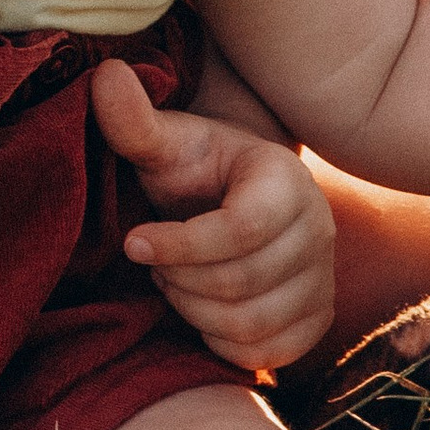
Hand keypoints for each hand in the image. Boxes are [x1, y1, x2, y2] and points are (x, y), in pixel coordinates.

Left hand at [95, 56, 337, 372]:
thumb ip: (134, 120)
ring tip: (174, 279)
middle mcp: (319, 229)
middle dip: (179, 277)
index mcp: (285, 180)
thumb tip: (105, 75)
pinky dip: (220, 340)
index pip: (239, 230)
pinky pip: (265, 354)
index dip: (178, 244)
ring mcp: (324, 279)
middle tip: (153, 260)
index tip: (131, 241)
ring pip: (250, 323)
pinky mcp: (316, 318)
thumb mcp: (164, 142)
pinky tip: (199, 307)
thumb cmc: (191, 168)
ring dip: (194, 309)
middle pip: (240, 282)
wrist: (230, 196)